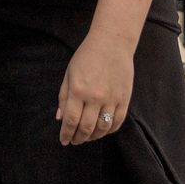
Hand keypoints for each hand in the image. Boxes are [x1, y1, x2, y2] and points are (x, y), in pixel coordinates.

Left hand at [57, 29, 133, 145]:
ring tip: (87, 137)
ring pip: (102, 128)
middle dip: (78, 138)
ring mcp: (112, 99)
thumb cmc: (87, 56)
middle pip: (86, 128)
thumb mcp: (69, 74)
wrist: (112, 42)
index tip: (63, 140)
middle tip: (74, 141)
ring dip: (93, 137)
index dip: (66, 134)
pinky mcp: (124, 99)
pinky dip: (109, 130)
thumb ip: (63, 97)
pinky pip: (117, 122)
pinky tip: (102, 130)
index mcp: (78, 90)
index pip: (70, 121)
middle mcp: (95, 97)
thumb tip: (60, 119)